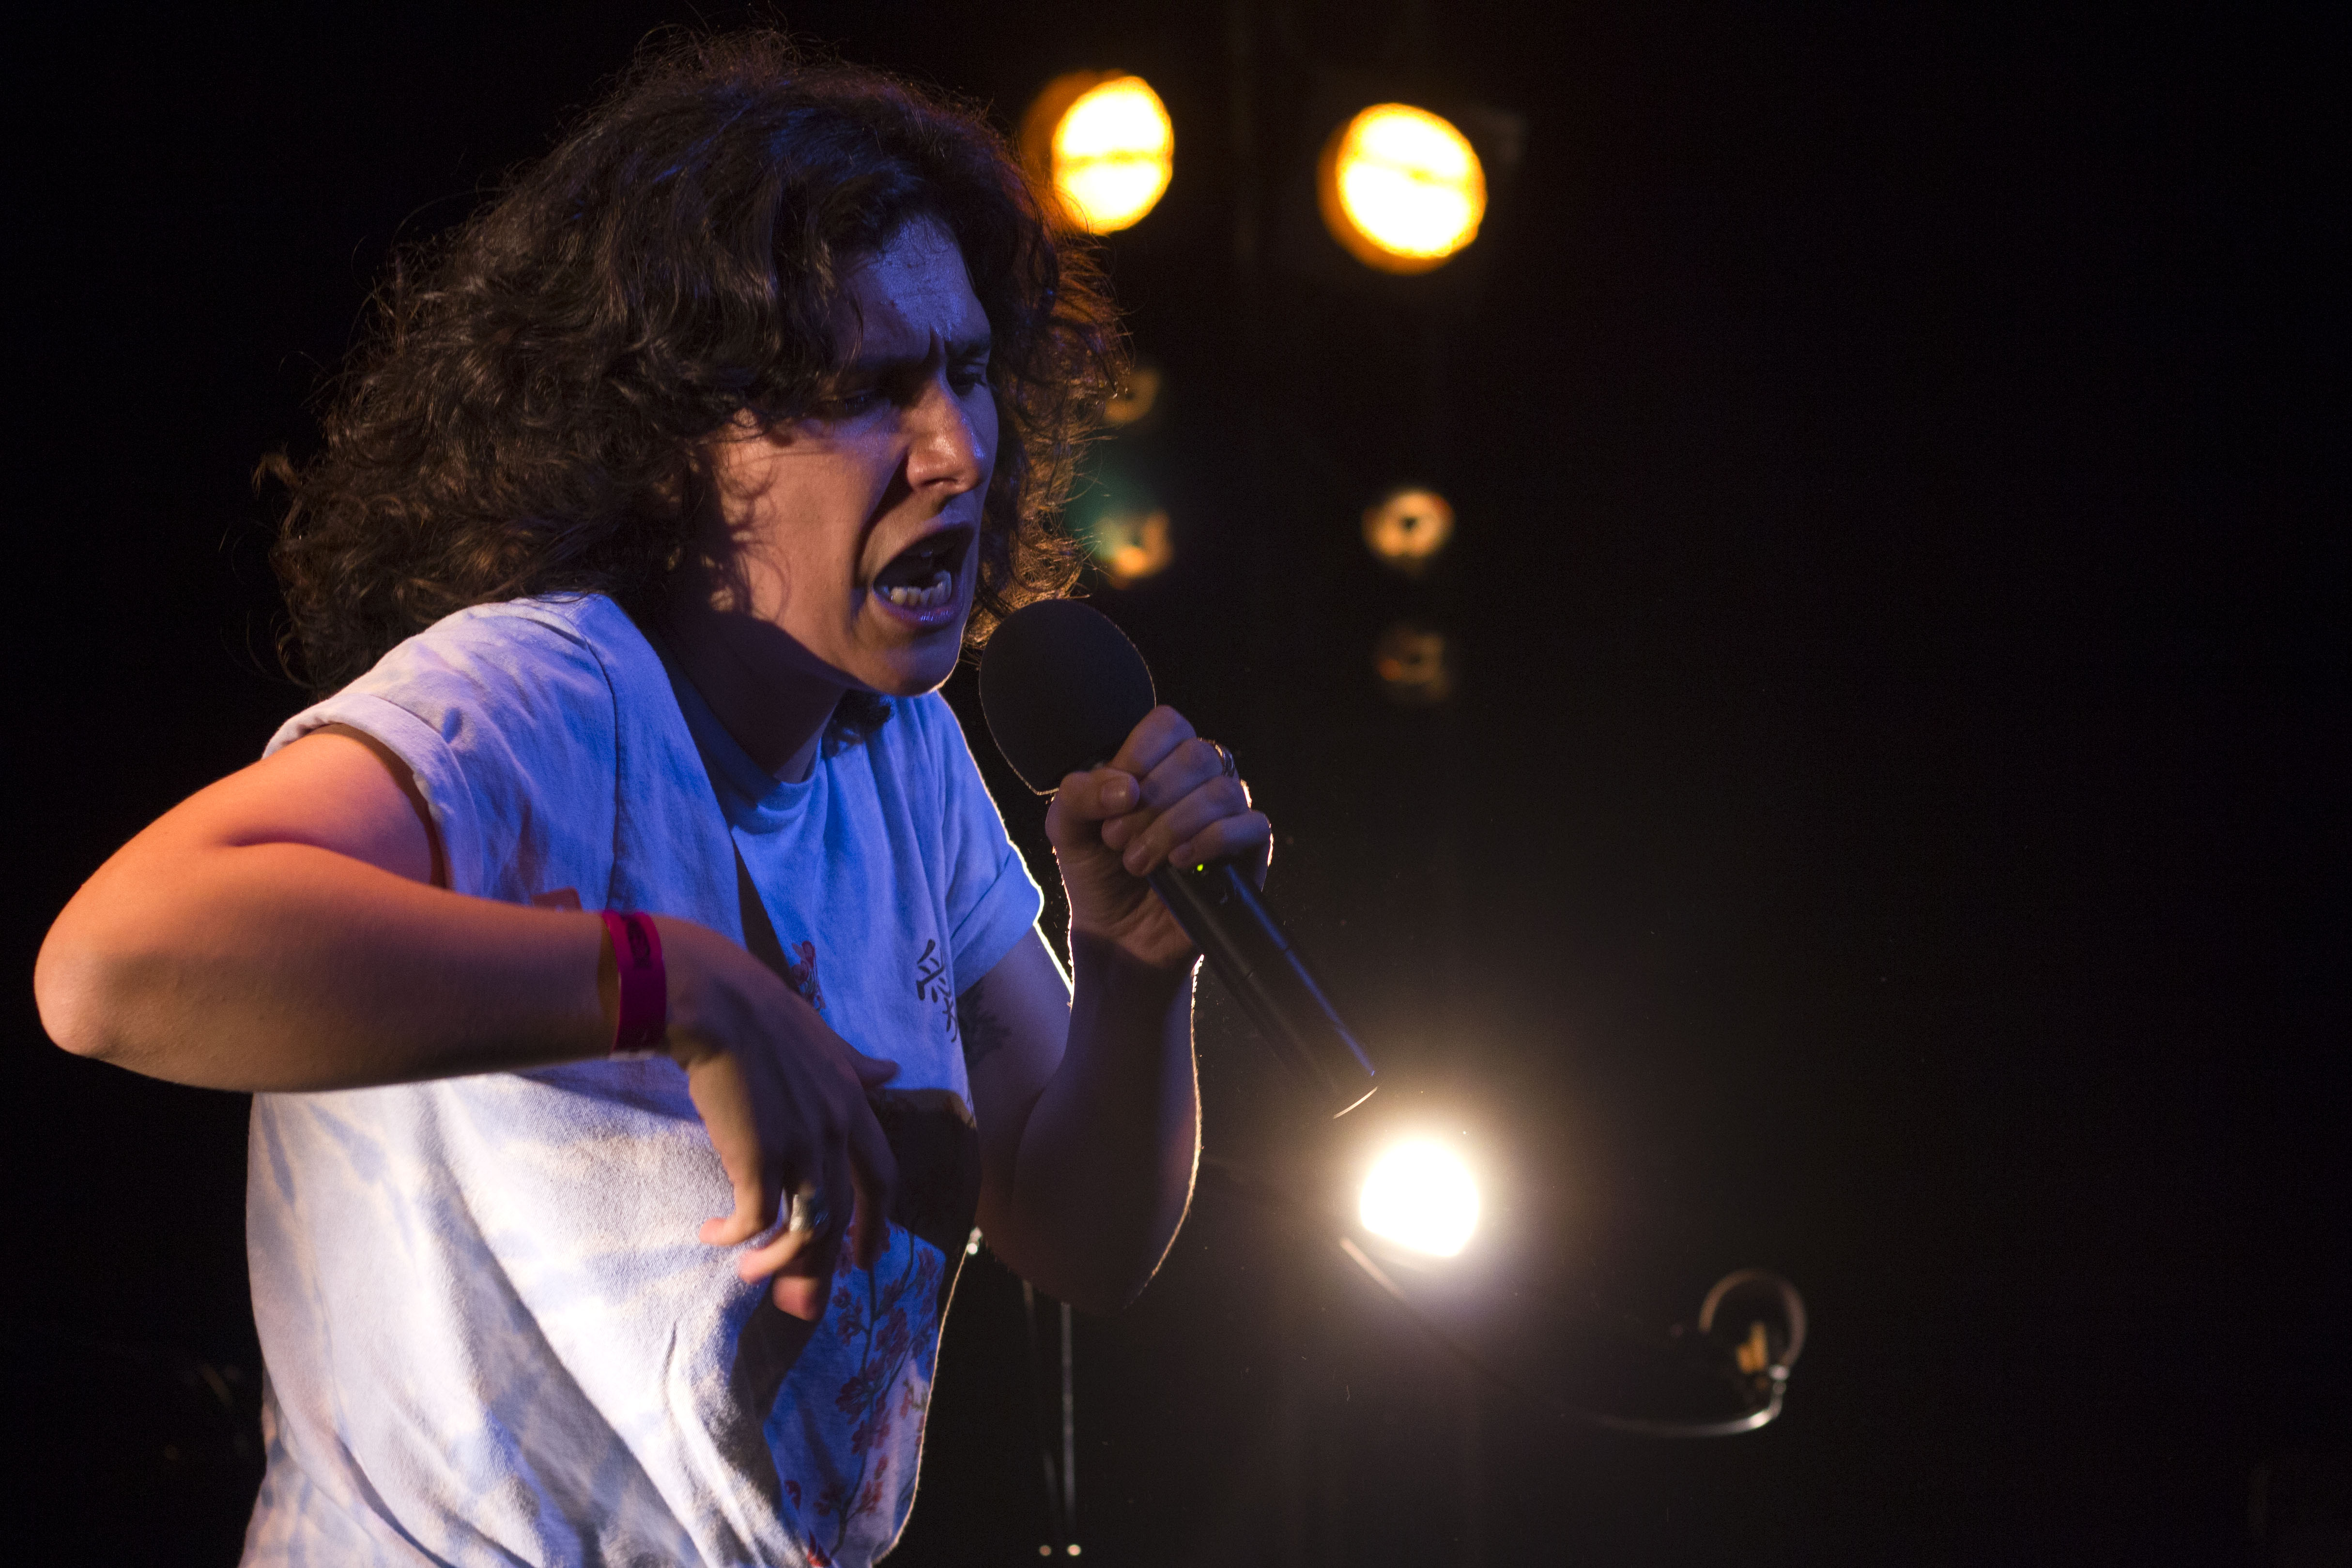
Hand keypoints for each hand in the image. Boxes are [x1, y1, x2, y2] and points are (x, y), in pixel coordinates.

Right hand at [652, 917, 899, 1319]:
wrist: (714, 1000)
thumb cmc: (761, 1012)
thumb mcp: (823, 1038)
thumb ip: (856, 1064)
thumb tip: (892, 1070)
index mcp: (854, 1103)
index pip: (882, 1176)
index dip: (877, 1222)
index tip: (865, 1257)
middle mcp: (836, 1129)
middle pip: (843, 1215)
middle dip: (827, 1267)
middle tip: (806, 1305)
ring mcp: (800, 1144)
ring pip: (805, 1226)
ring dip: (779, 1262)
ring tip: (751, 1277)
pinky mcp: (757, 1157)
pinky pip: (755, 1220)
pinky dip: (736, 1237)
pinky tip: (714, 1235)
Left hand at [1044, 706, 1271, 970]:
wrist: (1117, 934)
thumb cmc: (1097, 872)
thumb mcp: (1067, 829)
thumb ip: (1079, 795)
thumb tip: (1127, 787)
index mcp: (1159, 762)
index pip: (1168, 725)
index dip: (1139, 755)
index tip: (1114, 800)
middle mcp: (1199, 780)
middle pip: (1196, 755)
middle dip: (1152, 800)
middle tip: (1118, 839)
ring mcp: (1228, 814)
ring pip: (1221, 791)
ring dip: (1173, 826)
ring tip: (1139, 861)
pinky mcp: (1248, 850)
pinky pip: (1251, 825)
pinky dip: (1211, 841)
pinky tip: (1179, 863)